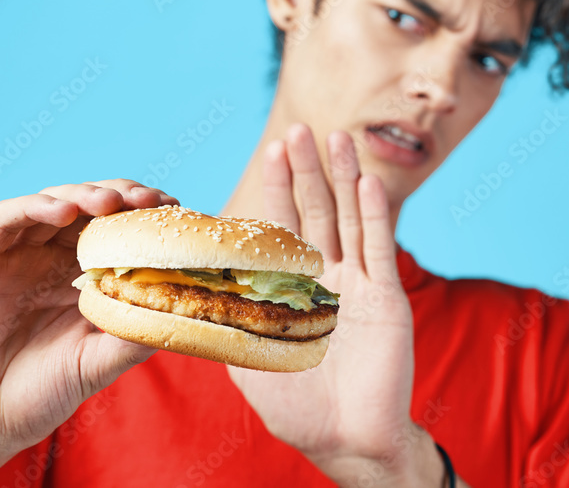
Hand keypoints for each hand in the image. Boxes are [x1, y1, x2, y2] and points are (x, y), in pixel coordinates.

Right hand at [0, 180, 176, 486]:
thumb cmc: (38, 394)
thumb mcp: (96, 364)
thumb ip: (132, 337)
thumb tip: (182, 314)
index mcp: (81, 274)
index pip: (118, 229)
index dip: (145, 216)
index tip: (176, 210)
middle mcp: (50, 256)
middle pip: (90, 207)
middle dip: (123, 197)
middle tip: (149, 201)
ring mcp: (14, 254)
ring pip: (52, 202)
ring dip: (84, 195)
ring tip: (110, 202)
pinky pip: (6, 219)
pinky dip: (36, 207)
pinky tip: (63, 210)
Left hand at [227, 125, 444, 485]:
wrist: (345, 439)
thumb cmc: (295, 406)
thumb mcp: (246, 358)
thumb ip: (224, 321)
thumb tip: (183, 294)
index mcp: (292, 287)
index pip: (282, 226)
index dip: (277, 188)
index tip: (269, 149)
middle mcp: (326, 277)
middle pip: (316, 211)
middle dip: (306, 170)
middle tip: (296, 129)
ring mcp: (357, 284)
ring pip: (350, 219)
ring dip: (343, 178)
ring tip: (336, 138)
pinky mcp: (386, 298)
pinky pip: (378, 249)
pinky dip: (375, 214)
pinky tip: (368, 183)